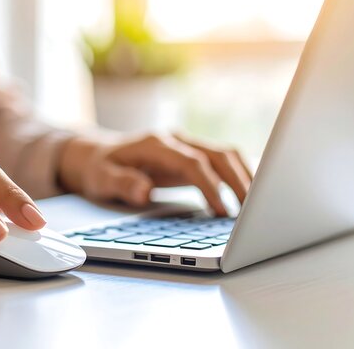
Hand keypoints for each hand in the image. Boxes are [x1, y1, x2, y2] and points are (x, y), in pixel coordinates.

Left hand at [58, 133, 252, 215]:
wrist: (96, 154)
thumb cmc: (99, 168)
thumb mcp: (100, 179)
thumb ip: (121, 183)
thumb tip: (143, 191)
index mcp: (155, 145)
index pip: (192, 163)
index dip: (211, 187)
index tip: (222, 212)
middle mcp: (174, 140)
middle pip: (217, 154)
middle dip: (239, 181)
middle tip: (254, 212)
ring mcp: (184, 146)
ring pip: (224, 154)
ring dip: (243, 177)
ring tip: (257, 207)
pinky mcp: (190, 155)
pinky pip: (220, 162)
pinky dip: (237, 176)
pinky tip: (246, 197)